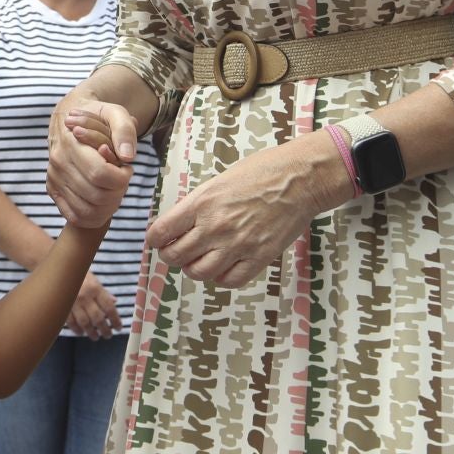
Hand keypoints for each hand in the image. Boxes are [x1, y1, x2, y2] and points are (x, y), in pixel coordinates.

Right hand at [46, 94, 137, 229]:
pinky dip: (94, 216)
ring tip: (113, 188)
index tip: (127, 167)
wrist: (67, 118)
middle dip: (118, 191)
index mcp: (71, 143)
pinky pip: (75, 216)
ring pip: (87, 211)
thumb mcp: (114, 112)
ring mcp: (54, 179)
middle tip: (121, 177)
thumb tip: (128, 157)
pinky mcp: (53, 191)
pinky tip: (104, 202)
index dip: (122, 177)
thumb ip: (124, 130)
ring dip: (109, 206)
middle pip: (97, 196)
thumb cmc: (95, 116)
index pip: (100, 174)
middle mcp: (58, 163)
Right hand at [66, 273, 120, 338]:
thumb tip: (114, 302)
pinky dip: (77, 329)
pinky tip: (81, 332)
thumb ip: (103, 291)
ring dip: (91, 332)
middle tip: (108, 335)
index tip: (118, 328)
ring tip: (96, 337)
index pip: (109, 308)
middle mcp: (85, 296)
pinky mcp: (63, 306)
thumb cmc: (78, 274)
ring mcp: (73, 302)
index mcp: (95, 288)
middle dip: (105, 329)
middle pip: (98, 318)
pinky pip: (71, 322)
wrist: (59, 269)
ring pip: (85, 323)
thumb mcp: (93, 279)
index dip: (115, 320)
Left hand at [145, 135, 350, 288]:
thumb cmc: (261, 172)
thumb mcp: (218, 181)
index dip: (154, 240)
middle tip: (175, 252)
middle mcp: (215, 226)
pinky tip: (223, 267)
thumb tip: (179, 224)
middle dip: (170, 256)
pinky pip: (229, 280)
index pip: (161, 232)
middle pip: (176, 256)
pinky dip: (221, 278)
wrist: (299, 179)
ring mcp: (237, 245)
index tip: (156, 241)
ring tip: (199, 260)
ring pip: (199, 273)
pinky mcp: (259, 257)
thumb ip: (197, 204)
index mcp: (201, 203)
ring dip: (194, 269)